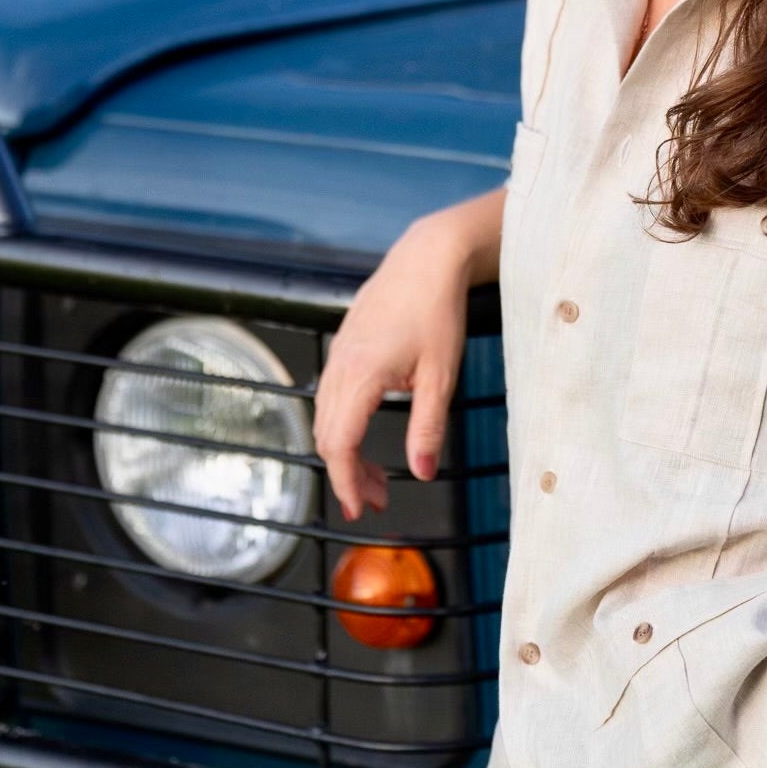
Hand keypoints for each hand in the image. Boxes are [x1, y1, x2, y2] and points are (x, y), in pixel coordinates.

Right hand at [313, 216, 471, 520]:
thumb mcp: (441, 376)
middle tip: (376, 498)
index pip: (340, 445)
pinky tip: (367, 430)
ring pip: (325, 417)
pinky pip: (330, 395)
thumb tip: (423, 474)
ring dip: (344, 450)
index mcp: (360, 376)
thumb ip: (428, 428)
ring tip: (375, 474)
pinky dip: (342, 424)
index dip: (346, 483)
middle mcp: (340, 366)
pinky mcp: (344, 345)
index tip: (361, 509)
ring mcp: (338, 354)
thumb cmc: (437, 310)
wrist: (427, 258)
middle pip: (327, 436)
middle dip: (347, 474)